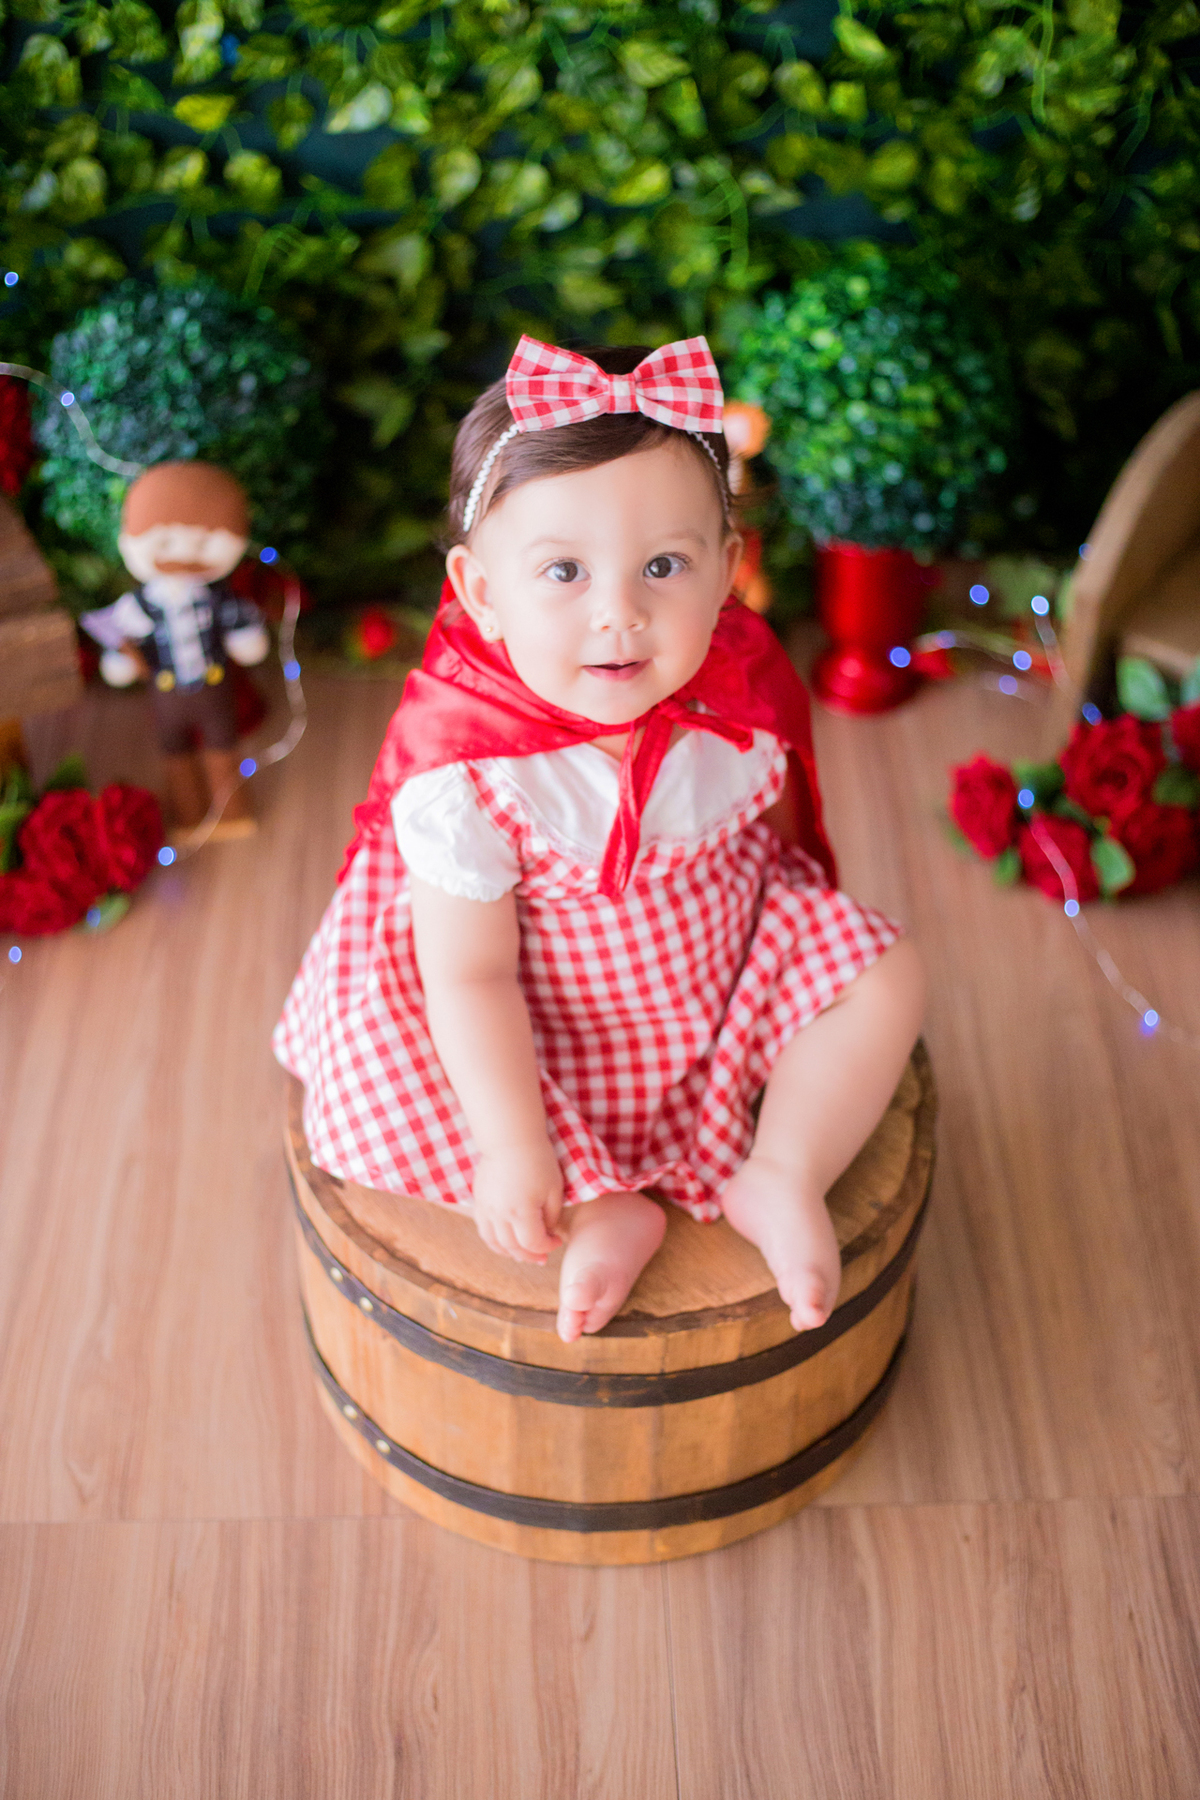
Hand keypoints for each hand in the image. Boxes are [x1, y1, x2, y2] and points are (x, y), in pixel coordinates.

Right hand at [472, 1141, 563, 1263]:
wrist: (510, 1138)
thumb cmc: (538, 1160)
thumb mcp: (554, 1189)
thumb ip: (551, 1217)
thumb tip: (546, 1233)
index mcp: (521, 1212)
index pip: (533, 1243)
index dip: (547, 1246)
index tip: (557, 1240)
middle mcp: (500, 1215)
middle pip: (513, 1248)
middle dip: (530, 1255)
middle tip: (542, 1257)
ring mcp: (486, 1209)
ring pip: (494, 1243)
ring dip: (510, 1253)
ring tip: (523, 1254)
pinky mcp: (479, 1201)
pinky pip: (484, 1230)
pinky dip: (495, 1241)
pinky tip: (506, 1241)